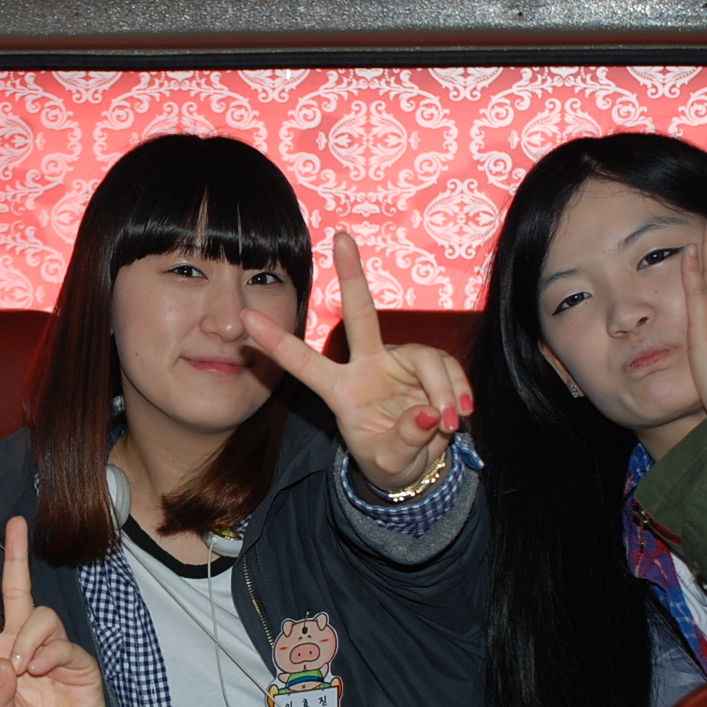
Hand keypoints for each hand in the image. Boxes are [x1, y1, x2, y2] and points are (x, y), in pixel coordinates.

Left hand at [0, 516, 109, 706]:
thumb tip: (2, 662)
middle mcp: (19, 648)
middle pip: (17, 590)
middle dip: (16, 555)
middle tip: (15, 523)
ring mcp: (49, 652)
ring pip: (39, 615)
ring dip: (28, 637)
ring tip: (24, 668)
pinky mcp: (76, 662)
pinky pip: (61, 642)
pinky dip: (49, 653)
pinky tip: (42, 672)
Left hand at [241, 231, 471, 491]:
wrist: (419, 468)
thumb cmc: (390, 461)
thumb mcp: (391, 464)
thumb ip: (405, 441)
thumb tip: (429, 414)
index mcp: (341, 390)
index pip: (303, 363)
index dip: (276, 342)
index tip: (244, 318)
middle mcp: (368, 367)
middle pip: (360, 315)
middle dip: (351, 276)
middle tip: (342, 238)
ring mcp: (400, 362)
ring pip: (425, 358)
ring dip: (443, 391)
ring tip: (449, 425)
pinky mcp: (430, 366)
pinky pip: (449, 369)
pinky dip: (458, 391)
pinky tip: (462, 415)